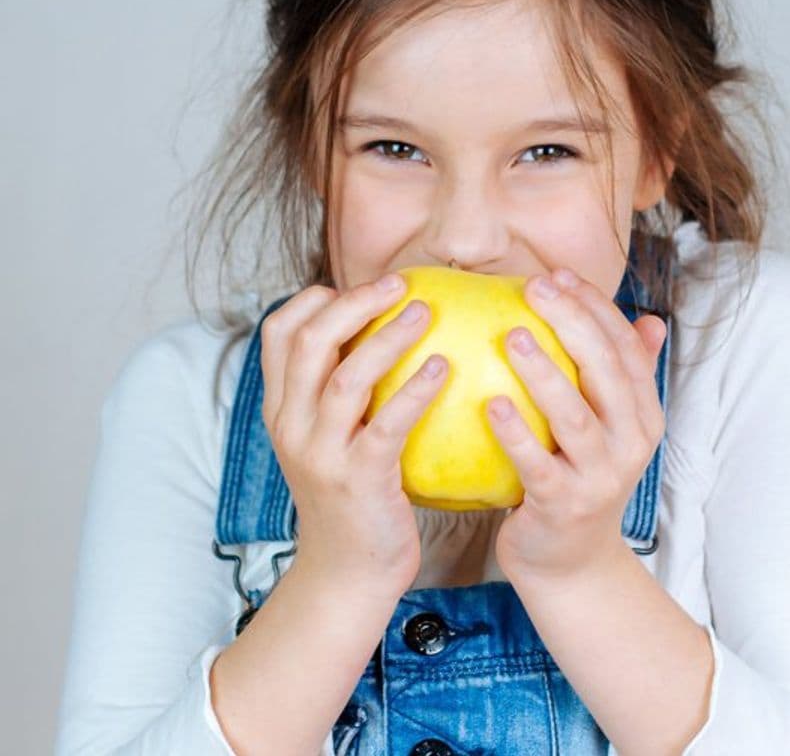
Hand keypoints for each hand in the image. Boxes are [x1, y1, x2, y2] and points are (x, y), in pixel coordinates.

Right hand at [259, 277, 447, 597]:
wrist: (346, 574)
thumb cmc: (353, 494)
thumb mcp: (329, 438)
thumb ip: (341, 391)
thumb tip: (386, 329)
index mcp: (282, 409)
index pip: (277, 333)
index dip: (312, 299)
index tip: (354, 285)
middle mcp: (291, 425)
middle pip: (309, 342)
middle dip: (355, 303)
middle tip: (400, 283)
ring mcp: (321, 453)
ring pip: (346, 378)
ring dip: (388, 337)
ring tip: (425, 312)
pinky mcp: (358, 479)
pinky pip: (386, 424)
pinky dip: (414, 390)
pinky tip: (443, 368)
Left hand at [486, 266, 667, 581]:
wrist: (571, 564)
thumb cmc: (580, 479)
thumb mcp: (611, 430)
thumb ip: (625, 377)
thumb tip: (650, 318)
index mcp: (643, 416)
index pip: (627, 348)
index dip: (596, 306)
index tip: (559, 274)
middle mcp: (631, 442)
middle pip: (607, 370)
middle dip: (573, 322)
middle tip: (535, 287)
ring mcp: (601, 476)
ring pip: (575, 414)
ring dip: (544, 372)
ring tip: (513, 336)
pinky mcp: (565, 505)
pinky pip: (538, 463)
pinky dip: (516, 432)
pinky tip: (491, 403)